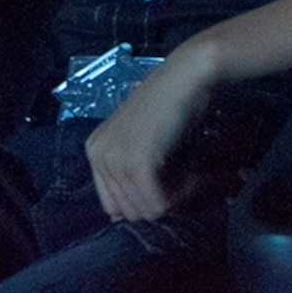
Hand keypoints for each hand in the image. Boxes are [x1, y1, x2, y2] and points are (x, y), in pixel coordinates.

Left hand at [84, 41, 218, 221]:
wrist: (188, 75)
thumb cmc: (173, 104)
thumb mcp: (141, 141)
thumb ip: (128, 173)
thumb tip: (119, 217)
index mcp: (95, 150)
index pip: (113, 205)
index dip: (144, 199)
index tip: (169, 182)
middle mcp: (99, 155)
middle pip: (128, 212)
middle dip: (160, 200)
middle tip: (186, 177)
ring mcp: (116, 160)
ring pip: (146, 211)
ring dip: (176, 197)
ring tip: (193, 172)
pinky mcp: (137, 164)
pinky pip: (160, 204)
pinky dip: (184, 193)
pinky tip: (195, 172)